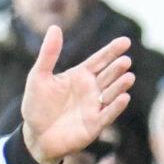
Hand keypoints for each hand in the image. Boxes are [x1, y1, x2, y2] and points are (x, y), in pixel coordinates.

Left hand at [19, 27, 135, 163]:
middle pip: (108, 75)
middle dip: (117, 68)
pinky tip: (124, 98)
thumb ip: (48, 54)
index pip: (100, 60)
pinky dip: (116, 107)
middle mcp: (91, 89)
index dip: (112, 50)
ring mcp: (94, 107)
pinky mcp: (94, 124)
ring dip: (120, 86)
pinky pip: (107, 114)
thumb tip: (55, 27)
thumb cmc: (36, 106)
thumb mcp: (38, 77)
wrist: (35, 136)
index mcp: (80, 75)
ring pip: (112, 93)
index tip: (125, 41)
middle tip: (125, 61)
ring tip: (128, 77)